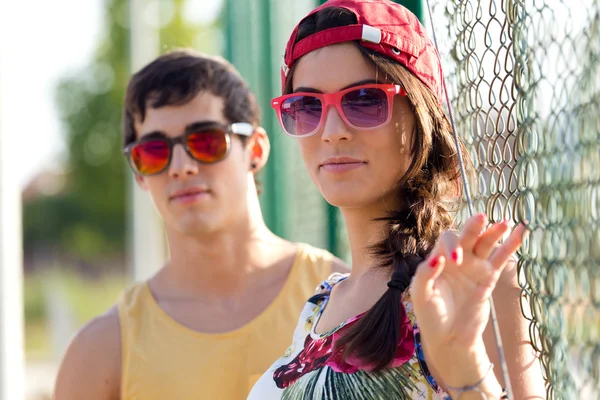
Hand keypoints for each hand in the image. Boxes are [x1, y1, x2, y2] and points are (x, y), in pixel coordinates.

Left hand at [409, 213, 524, 384]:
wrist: (450, 338)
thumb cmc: (431, 316)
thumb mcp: (420, 295)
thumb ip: (424, 275)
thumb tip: (437, 258)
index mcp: (438, 259)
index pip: (447, 240)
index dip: (452, 245)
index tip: (455, 261)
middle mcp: (457, 259)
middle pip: (467, 235)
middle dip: (473, 227)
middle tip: (481, 218)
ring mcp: (474, 267)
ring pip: (486, 244)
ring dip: (494, 232)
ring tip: (505, 222)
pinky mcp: (489, 278)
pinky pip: (501, 259)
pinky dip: (511, 245)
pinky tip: (521, 231)